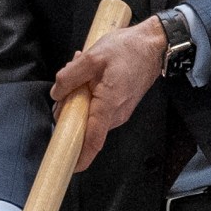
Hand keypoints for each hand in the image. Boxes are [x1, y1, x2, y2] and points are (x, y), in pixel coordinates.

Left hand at [49, 17, 168, 172]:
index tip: (67, 165)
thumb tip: (56, 93)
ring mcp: (119, 112)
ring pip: (90, 116)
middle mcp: (116, 114)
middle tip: (68, 85)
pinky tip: (90, 76)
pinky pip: (98, 109)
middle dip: (69, 111)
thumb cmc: (127, 50)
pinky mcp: (120, 106)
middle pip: (84, 126)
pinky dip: (88, 96)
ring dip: (79, 100)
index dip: (79, 156)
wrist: (153, 46)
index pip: (93, 140)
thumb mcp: (92, 57)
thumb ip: (70, 76)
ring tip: (82, 73)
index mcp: (108, 105)